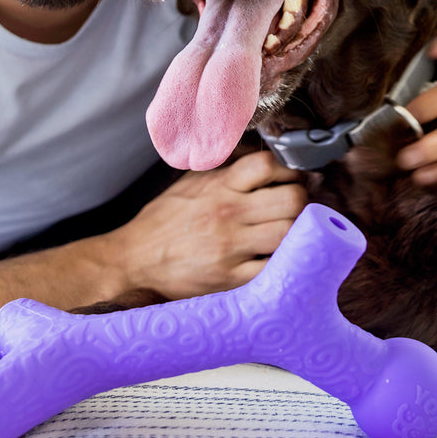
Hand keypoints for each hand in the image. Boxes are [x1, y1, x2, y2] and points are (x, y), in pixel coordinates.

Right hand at [106, 151, 305, 299]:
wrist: (133, 259)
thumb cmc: (164, 221)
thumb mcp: (191, 184)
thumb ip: (225, 171)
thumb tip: (260, 159)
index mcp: (219, 186)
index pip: (268, 165)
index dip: (290, 169)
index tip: (294, 178)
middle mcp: (228, 213)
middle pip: (290, 199)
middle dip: (302, 202)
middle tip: (298, 209)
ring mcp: (230, 247)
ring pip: (288, 234)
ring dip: (299, 233)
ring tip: (294, 234)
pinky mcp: (229, 278)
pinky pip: (273, 269)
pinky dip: (283, 264)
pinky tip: (281, 260)